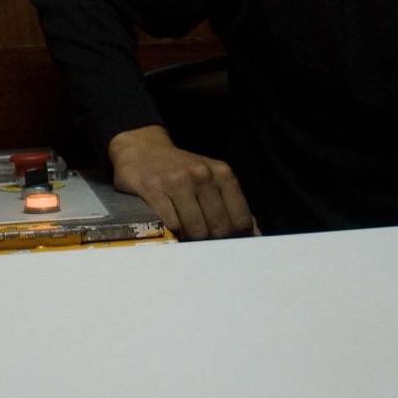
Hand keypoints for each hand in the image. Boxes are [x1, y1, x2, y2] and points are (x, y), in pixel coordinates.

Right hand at [106, 124, 254, 239]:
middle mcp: (202, 175)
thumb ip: (233, 204)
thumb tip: (254, 234)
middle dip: (214, 244)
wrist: (143, 149)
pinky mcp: (153, 189)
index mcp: (222, 173)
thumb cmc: (181, 171)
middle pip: (219, 227)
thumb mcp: (212, 179)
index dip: (236, 239)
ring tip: (188, 242)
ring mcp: (178, 181)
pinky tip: (172, 235)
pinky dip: (174, 236)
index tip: (227, 246)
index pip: (240, 218)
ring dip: (192, 243)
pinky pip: (171, 225)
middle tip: (205, 249)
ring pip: (196, 229)